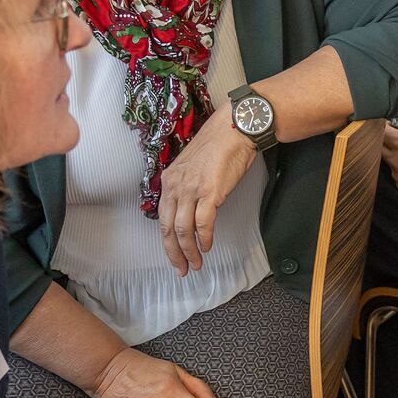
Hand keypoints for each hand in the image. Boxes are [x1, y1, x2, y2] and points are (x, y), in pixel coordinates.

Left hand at [158, 107, 257, 274]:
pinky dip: (204, 238)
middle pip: (168, 228)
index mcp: (169, 180)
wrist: (235, 129)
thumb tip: (192, 211)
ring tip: (196, 262)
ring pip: (183, 229)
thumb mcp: (193, 167)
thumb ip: (187, 188)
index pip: (162, 218)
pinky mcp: (210, 192)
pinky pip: (203, 222)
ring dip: (189, 250)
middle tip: (182, 269)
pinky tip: (207, 245)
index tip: (174, 256)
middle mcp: (175, 185)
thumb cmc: (219, 146)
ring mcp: (191, 189)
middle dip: (174, 252)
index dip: (167, 242)